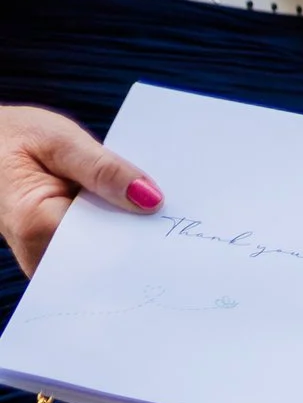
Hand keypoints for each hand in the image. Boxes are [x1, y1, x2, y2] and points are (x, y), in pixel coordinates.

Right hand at [0, 105, 163, 274]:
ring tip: (163, 223)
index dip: (146, 238)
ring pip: (109, 263)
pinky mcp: (58, 262)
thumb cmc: (12, 138)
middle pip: (112, 261)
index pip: (110, 247)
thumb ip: (102, 168)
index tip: (179, 231)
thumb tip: (151, 199)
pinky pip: (100, 257)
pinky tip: (140, 224)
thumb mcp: (58, 140)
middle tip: (184, 227)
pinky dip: (121, 239)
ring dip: (135, 242)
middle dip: (145, 242)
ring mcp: (49, 265)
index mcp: (37, 225)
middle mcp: (41, 257)